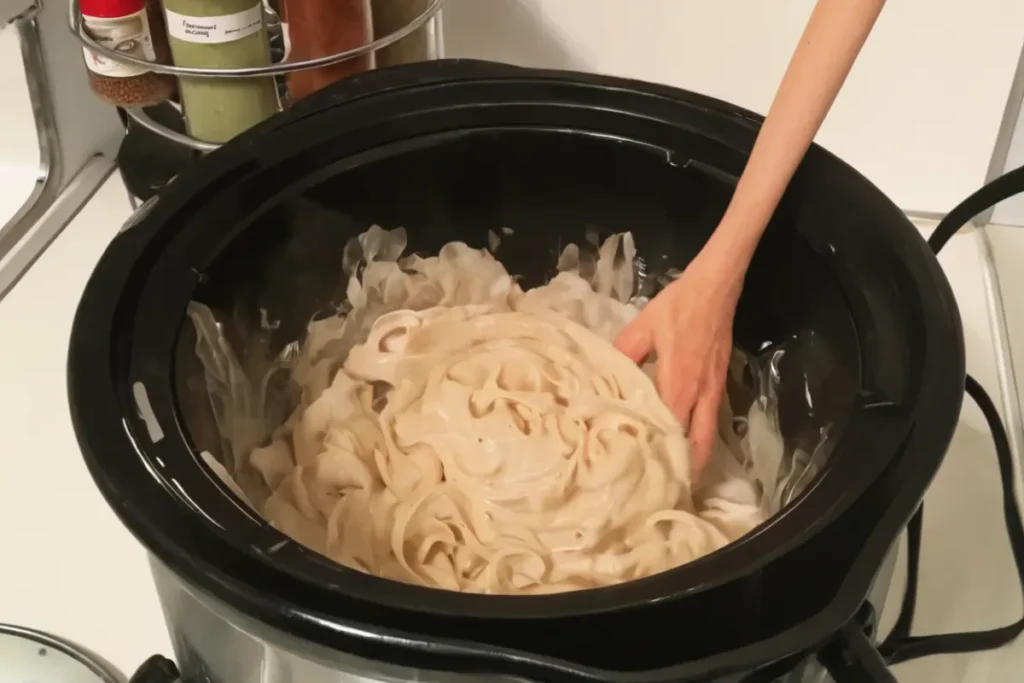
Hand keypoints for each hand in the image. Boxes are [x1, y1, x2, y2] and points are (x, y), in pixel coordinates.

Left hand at [614, 246, 744, 473]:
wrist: (717, 286)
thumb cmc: (678, 306)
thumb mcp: (642, 328)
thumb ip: (623, 355)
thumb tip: (606, 378)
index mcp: (678, 384)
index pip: (671, 431)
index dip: (661, 455)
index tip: (649, 477)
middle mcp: (700, 394)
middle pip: (698, 445)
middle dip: (686, 470)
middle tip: (668, 489)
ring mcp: (714, 390)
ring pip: (708, 435)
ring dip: (696, 456)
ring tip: (679, 476)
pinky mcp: (719, 383)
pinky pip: (712, 418)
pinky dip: (702, 435)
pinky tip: (688, 440)